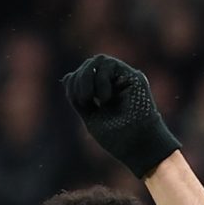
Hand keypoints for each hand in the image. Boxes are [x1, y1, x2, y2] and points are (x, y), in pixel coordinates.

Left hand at [62, 54, 180, 178]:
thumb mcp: (90, 115)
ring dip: (88, 78)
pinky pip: (109, 64)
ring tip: (92, 98)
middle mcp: (113, 81)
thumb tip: (67, 77)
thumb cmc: (116, 136)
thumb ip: (79, 98)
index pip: (80, 75)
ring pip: (98, 60)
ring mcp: (123, 77)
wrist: (136, 144)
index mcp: (101, 91)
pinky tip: (106, 98)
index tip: (80, 103)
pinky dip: (101, 80)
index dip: (73, 84)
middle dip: (79, 81)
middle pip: (88, 65)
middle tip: (85, 101)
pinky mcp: (133, 76)